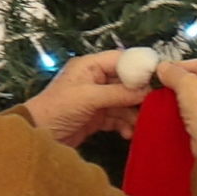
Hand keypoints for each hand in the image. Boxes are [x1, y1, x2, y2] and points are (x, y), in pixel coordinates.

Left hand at [20, 51, 147, 145]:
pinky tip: (128, 133)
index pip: (120, 60)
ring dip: (132, 114)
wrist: (39, 135)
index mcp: (90, 66)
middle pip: (125, 82)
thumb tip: (146, 91)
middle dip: (139, 94)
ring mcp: (96, 99)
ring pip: (123, 102)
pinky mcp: (97, 117)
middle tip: (154, 105)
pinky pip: (117, 118)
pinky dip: (124, 125)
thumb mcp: (89, 98)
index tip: (157, 79)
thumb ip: (118, 93)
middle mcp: (95, 80)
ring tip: (141, 124)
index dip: (139, 68)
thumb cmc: (58, 109)